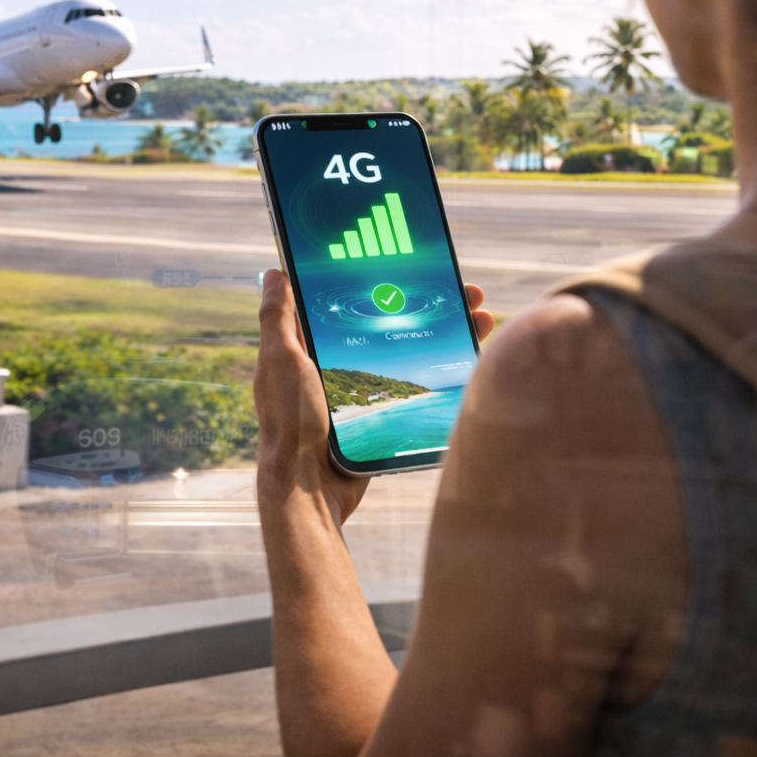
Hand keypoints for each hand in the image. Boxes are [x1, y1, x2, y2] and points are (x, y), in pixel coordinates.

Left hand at [254, 270, 493, 527]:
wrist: (309, 488)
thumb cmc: (291, 421)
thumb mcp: (280, 360)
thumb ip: (277, 318)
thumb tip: (274, 272)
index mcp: (312, 347)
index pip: (356, 303)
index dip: (388, 282)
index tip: (419, 268)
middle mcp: (338, 365)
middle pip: (393, 324)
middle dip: (433, 306)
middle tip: (470, 294)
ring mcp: (363, 392)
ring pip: (411, 352)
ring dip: (448, 333)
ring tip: (481, 320)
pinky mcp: (382, 417)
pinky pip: (416, 387)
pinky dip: (443, 372)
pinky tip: (470, 359)